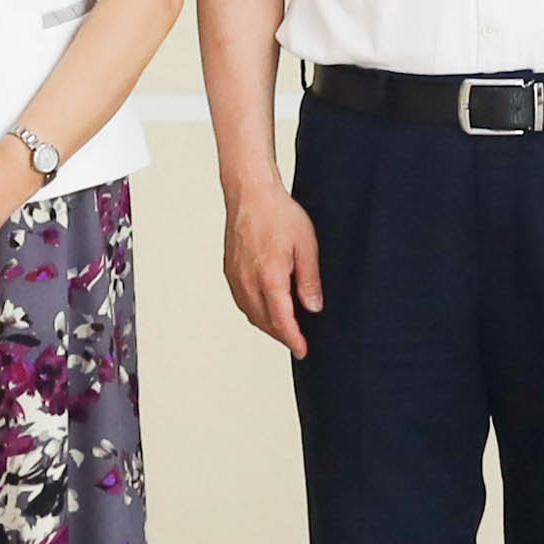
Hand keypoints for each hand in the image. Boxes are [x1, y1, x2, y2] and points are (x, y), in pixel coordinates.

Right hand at [222, 177, 322, 354]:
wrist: (250, 193)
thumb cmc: (278, 213)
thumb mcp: (306, 245)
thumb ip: (309, 279)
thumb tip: (313, 307)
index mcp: (269, 277)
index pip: (282, 321)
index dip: (293, 339)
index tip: (302, 350)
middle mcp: (248, 281)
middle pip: (264, 322)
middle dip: (281, 335)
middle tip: (297, 342)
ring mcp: (236, 276)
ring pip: (250, 313)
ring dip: (267, 325)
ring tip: (284, 328)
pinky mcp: (230, 270)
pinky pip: (242, 300)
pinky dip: (254, 311)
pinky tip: (266, 308)